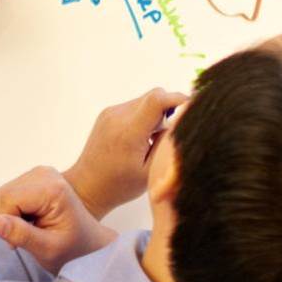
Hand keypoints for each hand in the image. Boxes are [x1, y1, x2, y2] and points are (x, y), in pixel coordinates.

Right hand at [0, 166, 117, 274]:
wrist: (92, 242)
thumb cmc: (76, 249)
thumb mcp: (49, 249)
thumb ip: (21, 235)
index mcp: (51, 189)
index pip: (5, 201)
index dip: (8, 224)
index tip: (26, 240)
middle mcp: (44, 174)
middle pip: (2, 195)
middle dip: (9, 218)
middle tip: (30, 235)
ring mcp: (40, 173)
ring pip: (3, 194)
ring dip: (12, 214)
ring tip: (34, 227)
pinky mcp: (36, 176)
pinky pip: (10, 193)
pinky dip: (16, 209)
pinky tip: (34, 219)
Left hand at [64, 88, 187, 218]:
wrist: (87, 185)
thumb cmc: (120, 185)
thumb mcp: (151, 170)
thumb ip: (167, 145)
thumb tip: (183, 122)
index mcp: (129, 131)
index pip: (158, 99)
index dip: (180, 100)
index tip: (194, 111)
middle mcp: (118, 116)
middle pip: (154, 96)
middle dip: (171, 108)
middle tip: (177, 131)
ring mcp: (111, 113)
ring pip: (145, 100)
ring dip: (158, 113)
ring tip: (157, 139)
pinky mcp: (108, 114)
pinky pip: (134, 106)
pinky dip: (146, 116)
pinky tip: (145, 138)